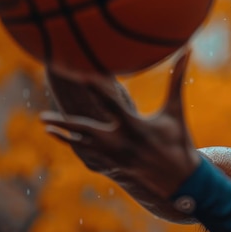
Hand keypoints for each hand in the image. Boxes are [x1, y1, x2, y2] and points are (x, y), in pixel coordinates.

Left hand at [40, 48, 200, 198]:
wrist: (181, 181)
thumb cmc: (179, 141)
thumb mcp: (176, 110)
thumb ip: (177, 79)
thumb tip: (188, 50)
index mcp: (135, 127)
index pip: (110, 103)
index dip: (94, 88)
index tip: (79, 75)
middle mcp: (121, 143)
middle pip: (85, 131)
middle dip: (63, 123)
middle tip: (42, 116)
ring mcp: (115, 158)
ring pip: (83, 146)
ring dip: (65, 136)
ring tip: (47, 127)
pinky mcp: (115, 168)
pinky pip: (91, 157)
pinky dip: (78, 149)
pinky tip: (67, 141)